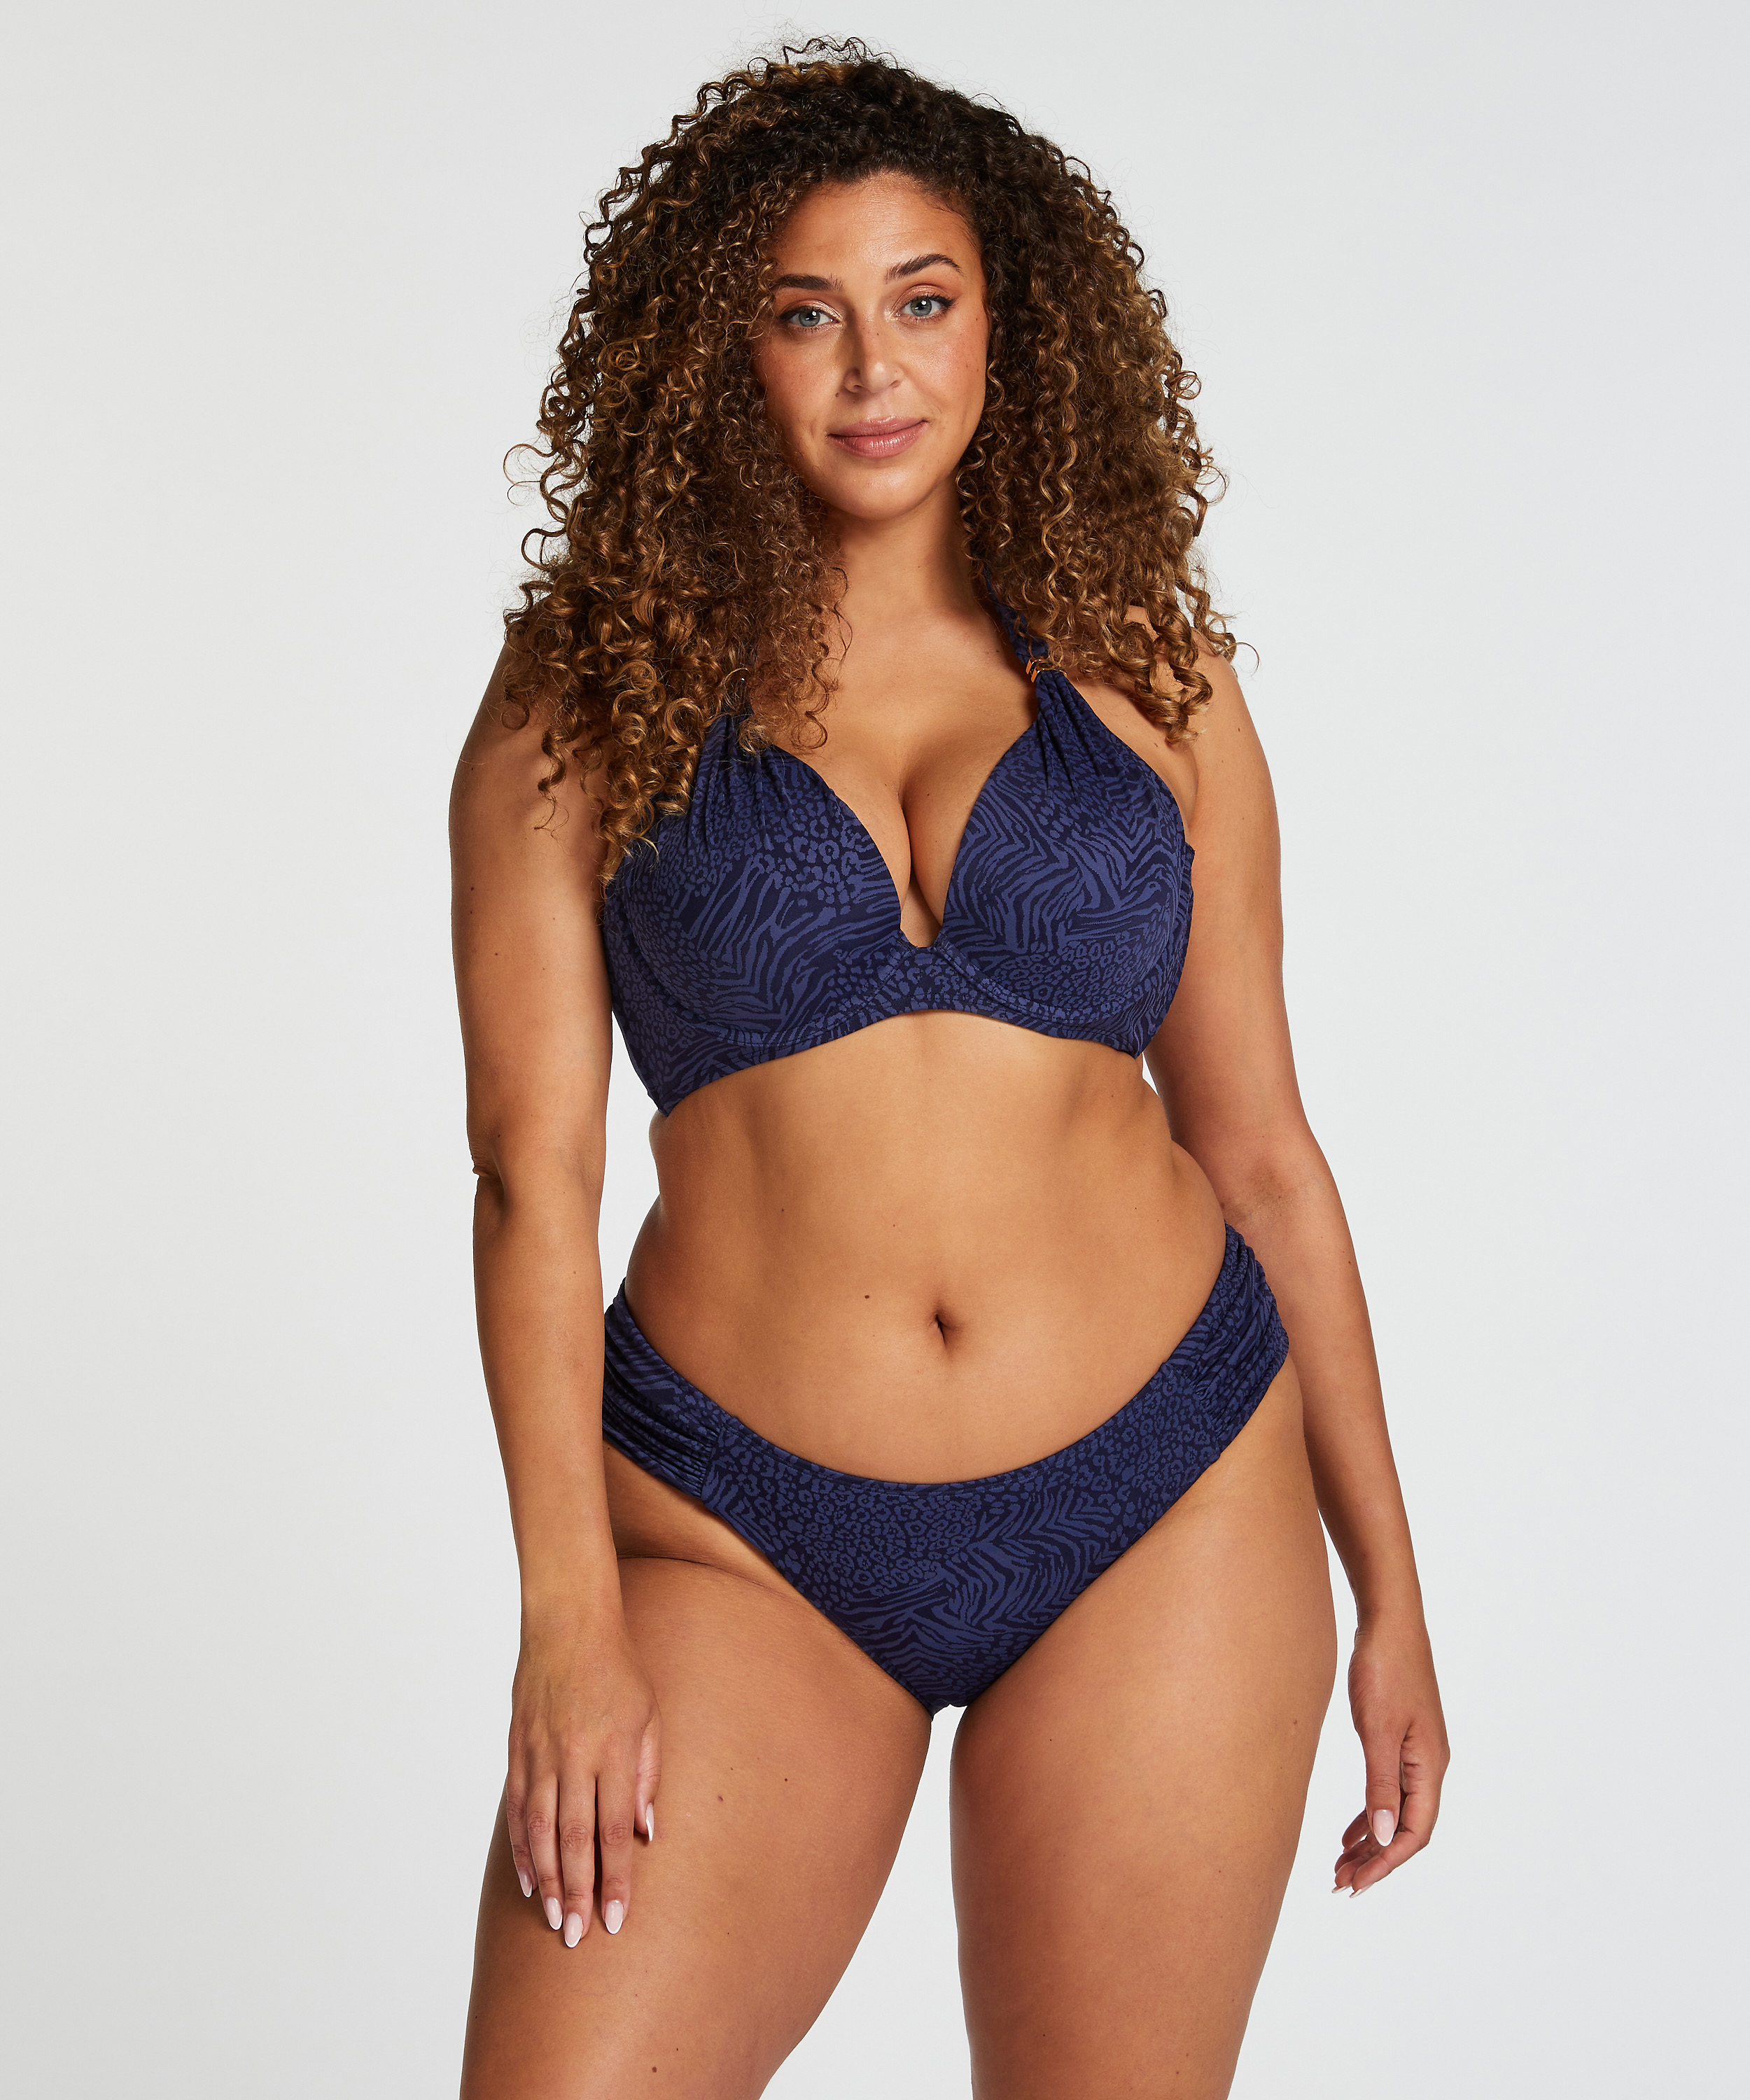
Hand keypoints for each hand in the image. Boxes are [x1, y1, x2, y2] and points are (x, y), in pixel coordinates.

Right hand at [506, 1605, 660, 1945]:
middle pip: (574, 1837)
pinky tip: (528, 1879)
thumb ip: (648, 1776)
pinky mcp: (517, 1750)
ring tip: (554, 1919)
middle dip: (577, 1892)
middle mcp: (575, 1755)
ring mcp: (540, 1754)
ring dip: (547, 1879)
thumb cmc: (619, 1671)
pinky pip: (517, 1809)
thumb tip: (645, 1833)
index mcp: (614, 1749)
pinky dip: (522, 1848)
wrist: (567, 1625)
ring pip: (540, 1830)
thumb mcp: (650, 1716)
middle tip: (578, 1937)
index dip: (616, 1877)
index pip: (615, 1827)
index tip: (617, 1918)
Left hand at [1333, 1613, 1447, 1895]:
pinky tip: (1349, 1830)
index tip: (1355, 1885)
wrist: (1388, 1620)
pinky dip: (1369, 1812)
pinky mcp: (1400, 1739)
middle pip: (1405, 1827)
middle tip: (1340, 1883)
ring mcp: (1416, 1752)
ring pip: (1395, 1811)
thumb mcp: (1377, 1729)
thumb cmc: (1384, 1669)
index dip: (1385, 1862)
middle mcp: (1429, 1765)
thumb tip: (1382, 1834)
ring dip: (1370, 1840)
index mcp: (1430, 1766)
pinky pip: (1388, 1789)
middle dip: (1374, 1859)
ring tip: (1339, 1865)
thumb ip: (1380, 1783)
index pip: (1414, 1832)